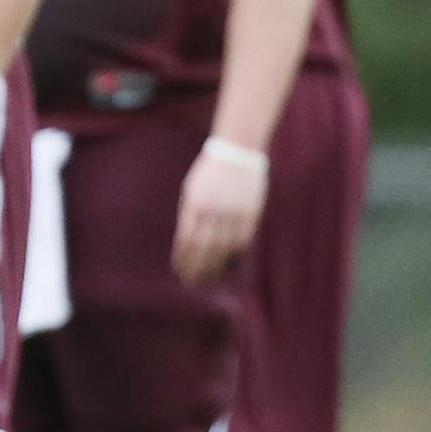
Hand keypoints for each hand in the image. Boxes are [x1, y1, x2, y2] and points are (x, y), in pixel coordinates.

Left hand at [172, 148, 267, 282]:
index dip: (183, 258)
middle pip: (205, 248)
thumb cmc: (210, 172)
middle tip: (192, 280)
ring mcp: (234, 212)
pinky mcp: (251, 212)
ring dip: (216, 264)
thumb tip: (187, 243)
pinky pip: (243, 240)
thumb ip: (190, 215)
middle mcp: (214, 210)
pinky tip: (228, 261)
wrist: (237, 151)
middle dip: (197, 266)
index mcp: (195, 204)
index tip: (180, 270)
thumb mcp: (192, 190)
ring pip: (225, 247)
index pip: (187, 240)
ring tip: (209, 275)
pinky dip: (235, 253)